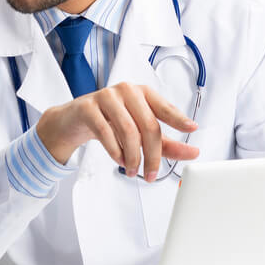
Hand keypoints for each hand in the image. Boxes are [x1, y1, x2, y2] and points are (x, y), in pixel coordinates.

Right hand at [35, 82, 198, 181]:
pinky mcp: (88, 107)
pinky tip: (118, 160)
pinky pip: (105, 131)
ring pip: (128, 130)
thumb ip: (167, 144)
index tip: (192, 128)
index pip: (164, 108)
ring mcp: (106, 96)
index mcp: (142, 93)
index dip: (178, 119)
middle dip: (152, 154)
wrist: (73, 120)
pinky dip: (115, 150)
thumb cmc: (110, 123)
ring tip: (132, 170)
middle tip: (151, 173)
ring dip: (132, 156)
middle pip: (148, 124)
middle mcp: (126, 90)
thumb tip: (192, 152)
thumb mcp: (140, 133)